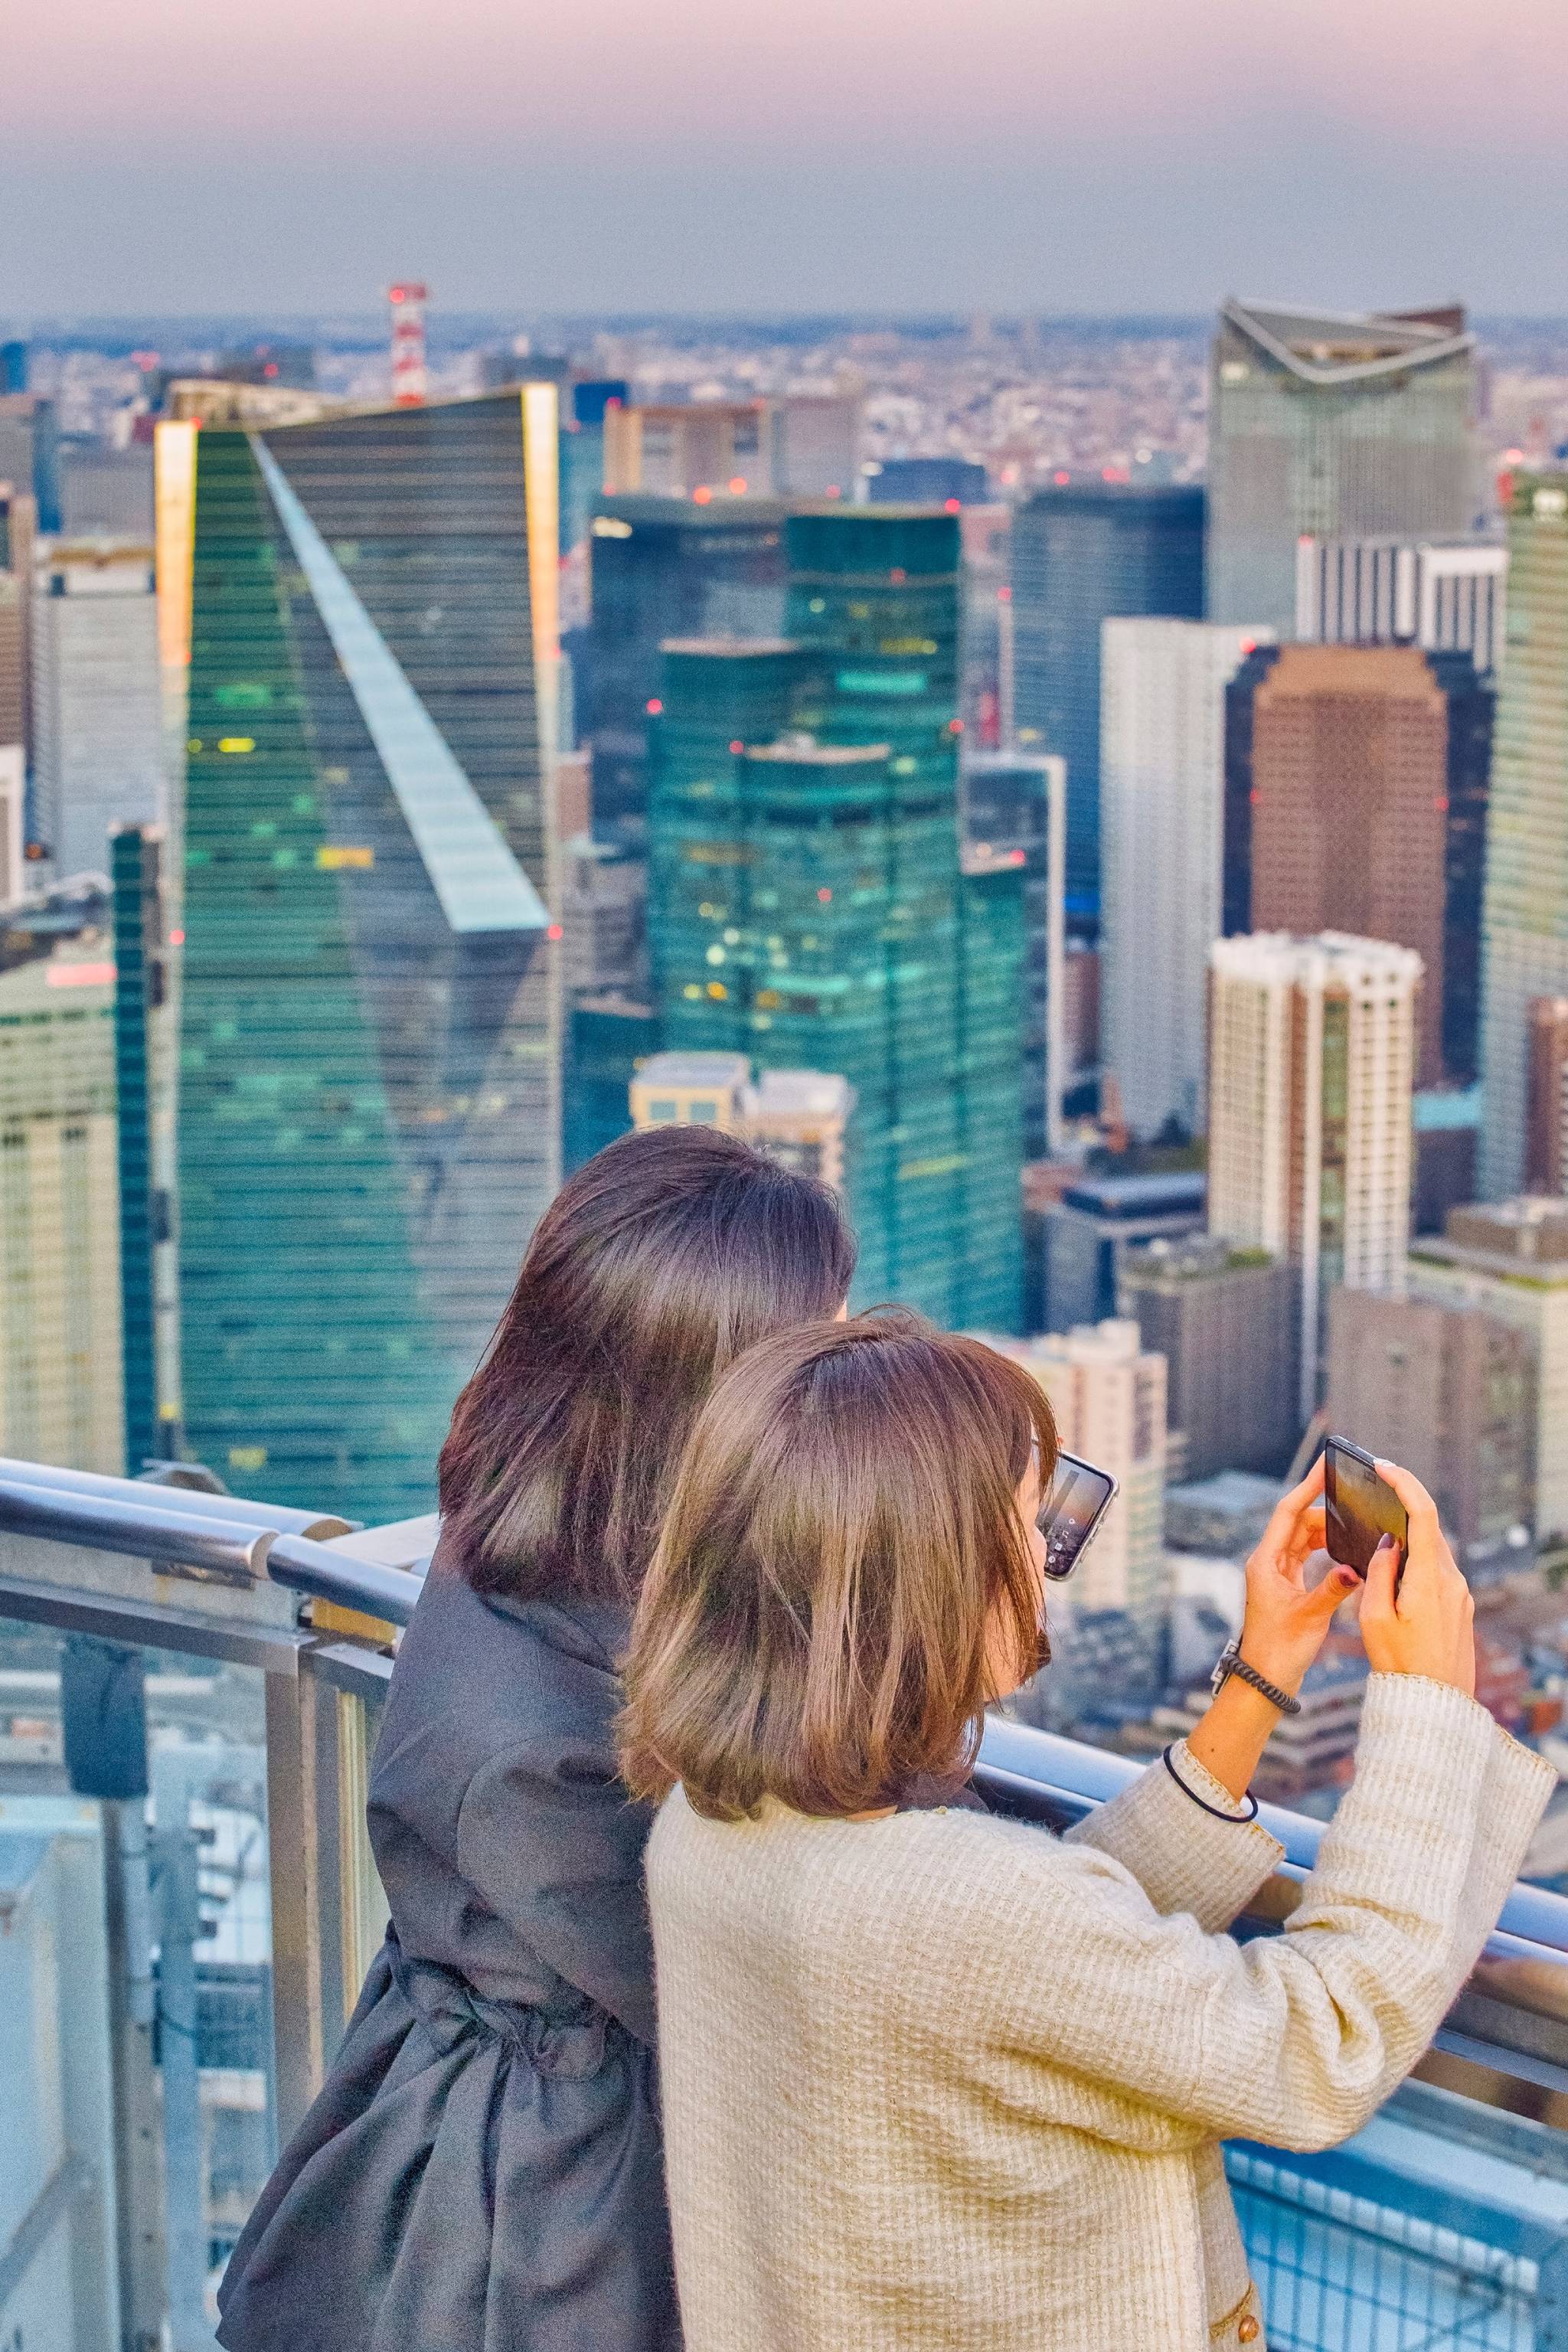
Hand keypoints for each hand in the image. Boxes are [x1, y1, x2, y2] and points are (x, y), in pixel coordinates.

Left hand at [1238, 1456, 1361, 1698]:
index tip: (1324, 1464)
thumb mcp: (1310, 1618)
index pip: (1288, 1513)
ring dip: (1327, 1530)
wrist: (1264, 1679)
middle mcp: (1268, 1562)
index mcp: (1266, 1562)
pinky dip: (1325, 1548)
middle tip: (1352, 1496)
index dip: (1307, 1486)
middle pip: (1297, 1521)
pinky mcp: (1285, 1584)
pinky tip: (1345, 1549)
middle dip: (1324, 1508)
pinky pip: (1306, 1554)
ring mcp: (1276, 1572)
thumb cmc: (1279, 1651)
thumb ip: (1333, 1590)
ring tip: (1353, 1523)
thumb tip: (1356, 1569)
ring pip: (1303, 1538)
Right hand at [1358, 1460, 1474, 1694]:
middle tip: (1374, 1497)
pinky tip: (1395, 1579)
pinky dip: (1416, 1564)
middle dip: (1402, 1510)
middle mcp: (1452, 1581)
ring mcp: (1460, 1594)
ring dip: (1408, 1542)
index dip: (1404, 1483)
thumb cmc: (1400, 1666)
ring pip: (1433, 1552)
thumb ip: (1377, 1574)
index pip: (1422, 1514)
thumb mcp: (1374, 1619)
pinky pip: (1438, 1573)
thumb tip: (1387, 1543)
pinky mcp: (1461, 1607)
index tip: (1383, 1467)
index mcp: (1429, 1578)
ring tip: (1377, 1546)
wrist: (1435, 1705)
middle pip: (1428, 1529)